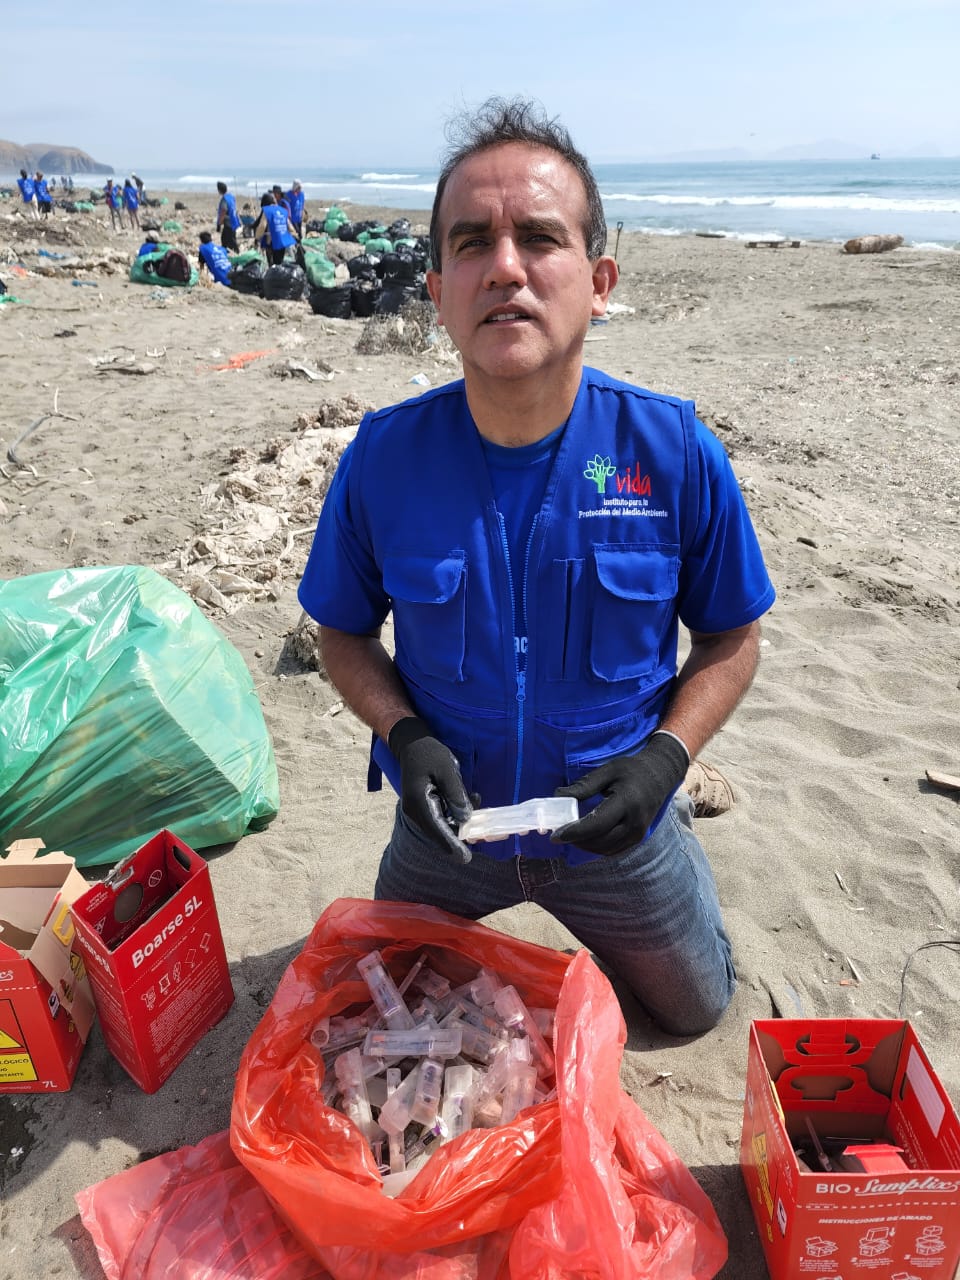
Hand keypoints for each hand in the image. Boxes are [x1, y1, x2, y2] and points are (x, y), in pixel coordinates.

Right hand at [388, 717, 474, 863]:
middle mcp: (417, 813)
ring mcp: (420, 812)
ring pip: (444, 827)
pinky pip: (444, 819)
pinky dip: (459, 814)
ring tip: (483, 807)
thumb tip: (466, 818)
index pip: (437, 830)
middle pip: (442, 833)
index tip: (465, 858)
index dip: (453, 845)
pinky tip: (474, 799)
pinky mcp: (426, 809)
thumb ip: (456, 794)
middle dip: (464, 836)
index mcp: (419, 803)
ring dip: (465, 823)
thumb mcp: (446, 769)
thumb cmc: (429, 754)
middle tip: (489, 836)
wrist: (411, 744)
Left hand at [551, 731, 688, 856]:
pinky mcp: (637, 839)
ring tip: (570, 835)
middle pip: (600, 841)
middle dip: (576, 840)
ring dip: (584, 846)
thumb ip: (583, 786)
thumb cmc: (631, 770)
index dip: (575, 832)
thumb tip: (557, 797)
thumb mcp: (607, 771)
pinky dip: (596, 848)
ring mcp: (638, 834)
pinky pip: (612, 850)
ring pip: (605, 849)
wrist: (660, 776)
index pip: (597, 824)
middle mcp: (635, 822)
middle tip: (558, 834)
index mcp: (627, 802)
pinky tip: (584, 838)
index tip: (555, 835)